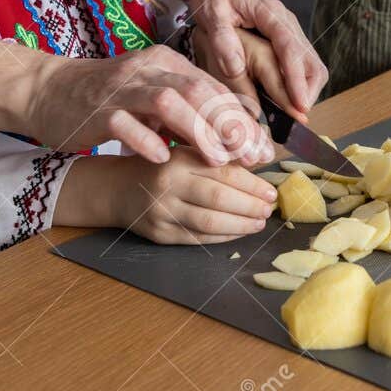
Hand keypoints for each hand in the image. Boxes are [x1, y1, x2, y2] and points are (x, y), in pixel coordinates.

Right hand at [23, 46, 274, 166]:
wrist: (48, 89)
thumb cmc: (109, 98)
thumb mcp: (154, 94)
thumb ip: (190, 108)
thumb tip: (238, 134)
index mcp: (166, 62)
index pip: (213, 87)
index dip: (241, 119)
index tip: (262, 149)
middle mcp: (147, 69)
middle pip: (198, 90)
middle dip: (228, 124)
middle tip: (249, 155)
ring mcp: (121, 88)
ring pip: (168, 101)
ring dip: (197, 130)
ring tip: (217, 159)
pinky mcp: (97, 110)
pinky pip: (126, 124)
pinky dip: (147, 141)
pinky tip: (163, 159)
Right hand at [111, 148, 278, 244]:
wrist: (119, 189)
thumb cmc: (162, 167)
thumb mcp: (185, 152)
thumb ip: (217, 157)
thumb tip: (260, 167)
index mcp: (180, 159)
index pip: (224, 172)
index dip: (252, 184)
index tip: (271, 191)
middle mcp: (169, 184)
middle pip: (219, 198)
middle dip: (250, 206)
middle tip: (268, 209)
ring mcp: (163, 211)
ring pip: (210, 222)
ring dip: (241, 225)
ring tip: (259, 223)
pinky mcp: (160, 233)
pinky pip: (199, 238)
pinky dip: (224, 236)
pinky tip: (239, 232)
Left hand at [185, 0, 327, 113]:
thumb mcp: (211, 13)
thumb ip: (223, 40)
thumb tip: (236, 69)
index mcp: (270, 13)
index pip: (291, 49)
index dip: (297, 79)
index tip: (301, 105)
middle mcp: (286, 22)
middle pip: (312, 61)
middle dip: (309, 92)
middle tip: (296, 120)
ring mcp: (289, 29)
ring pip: (312, 64)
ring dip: (307, 90)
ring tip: (292, 115)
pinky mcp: (285, 36)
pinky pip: (302, 63)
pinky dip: (300, 83)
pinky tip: (287, 100)